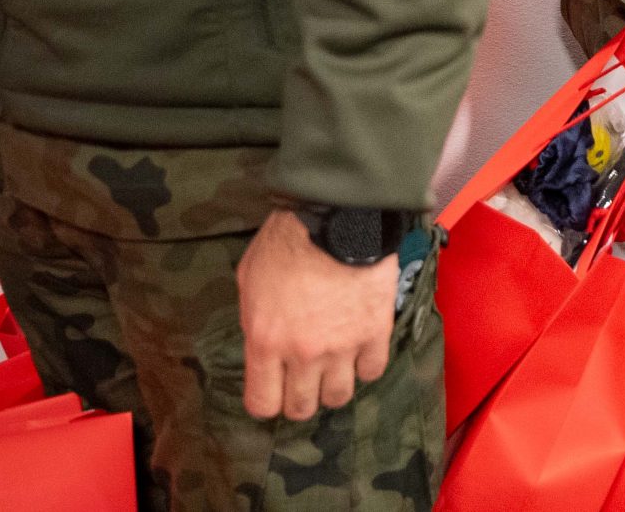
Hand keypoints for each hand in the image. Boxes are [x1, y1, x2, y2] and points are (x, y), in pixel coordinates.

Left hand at [237, 209, 398, 421]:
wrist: (337, 216)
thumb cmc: (287, 240)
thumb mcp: (249, 279)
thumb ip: (255, 319)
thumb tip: (263, 340)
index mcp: (266, 342)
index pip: (262, 403)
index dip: (266, 401)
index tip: (272, 390)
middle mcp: (303, 354)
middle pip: (301, 408)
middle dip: (299, 398)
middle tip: (303, 380)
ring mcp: (342, 347)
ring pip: (339, 397)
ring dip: (333, 385)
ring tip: (333, 366)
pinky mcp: (375, 334)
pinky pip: (372, 371)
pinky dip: (365, 365)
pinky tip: (359, 349)